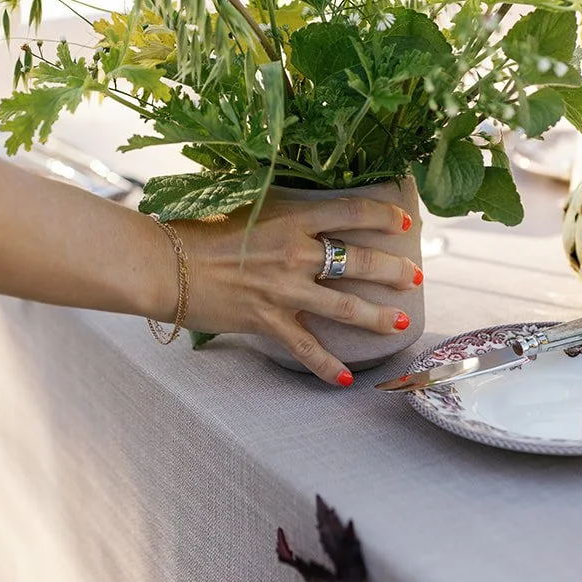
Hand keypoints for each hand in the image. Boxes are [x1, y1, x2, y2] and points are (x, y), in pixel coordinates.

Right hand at [176, 193, 420, 384]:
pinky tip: (348, 379)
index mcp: (292, 217)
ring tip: (400, 320)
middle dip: (393, 269)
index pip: (351, 212)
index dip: (383, 215)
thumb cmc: (196, 227)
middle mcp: (296, 253)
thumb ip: (277, 204)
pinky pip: (307, 349)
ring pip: (346, 306)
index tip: (403, 221)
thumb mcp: (243, 201)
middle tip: (415, 275)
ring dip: (377, 315)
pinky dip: (329, 367)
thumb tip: (300, 203)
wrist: (166, 264)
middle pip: (359, 261)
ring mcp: (285, 291)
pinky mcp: (269, 321)